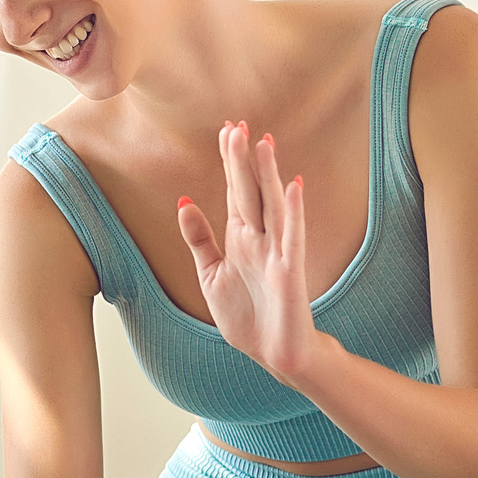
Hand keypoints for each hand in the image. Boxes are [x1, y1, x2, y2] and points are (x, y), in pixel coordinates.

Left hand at [177, 121, 325, 383]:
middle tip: (237, 123)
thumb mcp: (211, 275)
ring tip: (263, 142)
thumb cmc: (247, 316)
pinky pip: (292, 236)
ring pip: (271, 205)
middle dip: (242, 159)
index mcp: (240, 239)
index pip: (235, 192)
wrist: (274, 354)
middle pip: (250, 191)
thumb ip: (200, 239)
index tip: (226, 130)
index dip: (230, 162)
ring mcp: (277, 252)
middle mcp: (260, 239)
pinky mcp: (290, 271)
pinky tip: (294, 185)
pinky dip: (292, 211)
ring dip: (268, 175)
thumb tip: (183, 202)